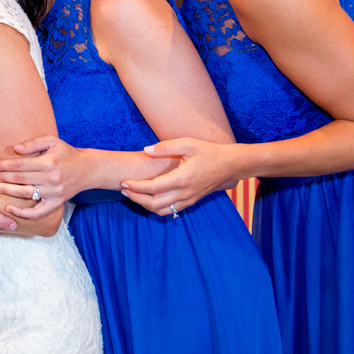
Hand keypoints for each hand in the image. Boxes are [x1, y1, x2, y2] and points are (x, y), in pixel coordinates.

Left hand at [0, 134, 75, 219]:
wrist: (87, 169)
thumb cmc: (66, 153)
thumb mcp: (52, 141)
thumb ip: (33, 143)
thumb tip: (15, 149)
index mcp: (48, 162)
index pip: (19, 165)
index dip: (2, 166)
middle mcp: (51, 178)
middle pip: (19, 179)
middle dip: (1, 178)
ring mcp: (53, 193)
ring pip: (25, 194)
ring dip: (6, 192)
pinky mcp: (56, 203)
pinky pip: (37, 212)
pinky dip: (23, 213)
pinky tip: (9, 209)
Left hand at [120, 137, 238, 214]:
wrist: (230, 165)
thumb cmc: (209, 151)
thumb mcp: (188, 143)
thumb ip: (165, 147)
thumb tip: (146, 150)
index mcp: (182, 178)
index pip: (153, 187)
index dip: (136, 186)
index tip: (123, 182)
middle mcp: (185, 192)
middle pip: (154, 203)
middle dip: (136, 198)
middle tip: (123, 189)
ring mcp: (188, 199)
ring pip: (161, 210)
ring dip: (144, 205)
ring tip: (133, 194)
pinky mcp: (191, 201)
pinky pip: (170, 210)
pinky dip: (156, 207)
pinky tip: (148, 198)